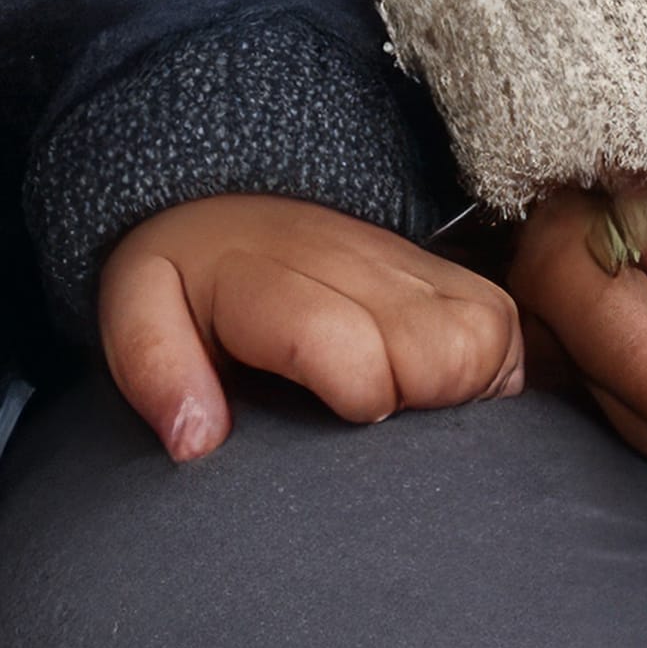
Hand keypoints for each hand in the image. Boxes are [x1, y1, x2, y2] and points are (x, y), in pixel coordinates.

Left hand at [95, 192, 528, 459]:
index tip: (332, 415)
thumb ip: (155, 369)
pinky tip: (439, 394)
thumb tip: (198, 442)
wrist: (233, 205)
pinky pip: (508, 336)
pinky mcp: (463, 280)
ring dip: (454, 391)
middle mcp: (360, 258)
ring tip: (405, 408)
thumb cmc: (192, 284)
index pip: (355, 353)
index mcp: (274, 267)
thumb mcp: (138, 311)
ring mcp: (419, 265)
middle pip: (438, 355)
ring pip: (485, 342)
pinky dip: (485, 373)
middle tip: (366, 417)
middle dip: (409, 403)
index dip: (356, 398)